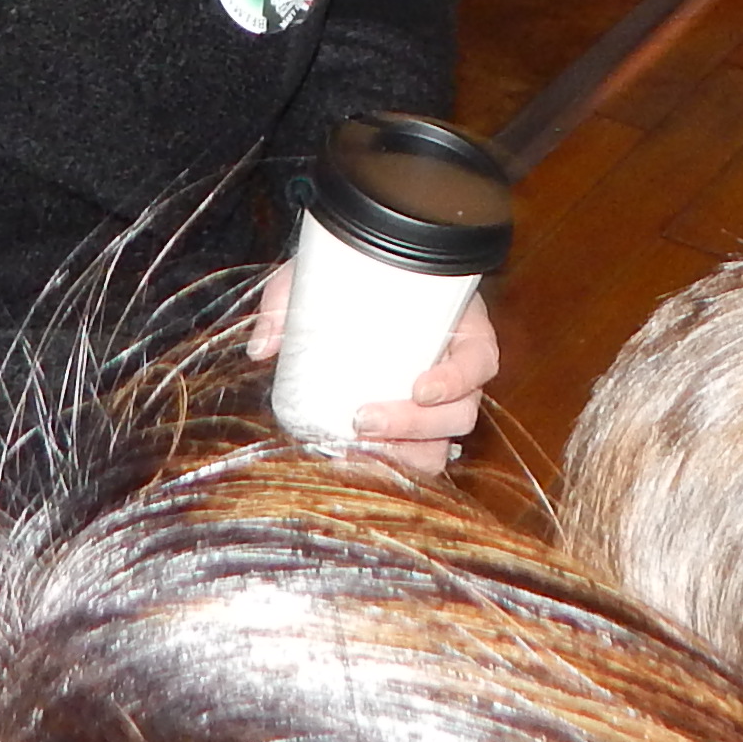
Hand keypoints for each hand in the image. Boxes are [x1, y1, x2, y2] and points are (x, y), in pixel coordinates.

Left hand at [243, 270, 498, 476]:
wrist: (349, 281)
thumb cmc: (350, 276)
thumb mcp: (321, 276)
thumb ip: (288, 305)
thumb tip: (262, 348)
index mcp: (457, 326)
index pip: (480, 359)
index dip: (458, 379)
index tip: (418, 387)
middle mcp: (456, 369)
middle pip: (462, 412)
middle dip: (416, 426)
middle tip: (364, 420)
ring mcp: (440, 403)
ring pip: (444, 443)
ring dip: (406, 453)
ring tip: (358, 450)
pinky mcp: (417, 427)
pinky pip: (422, 455)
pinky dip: (396, 466)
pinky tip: (357, 463)